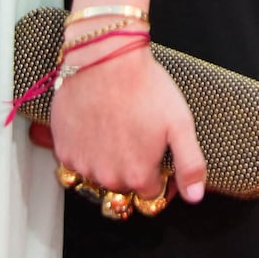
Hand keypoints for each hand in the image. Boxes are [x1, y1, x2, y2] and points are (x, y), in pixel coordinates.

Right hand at [48, 48, 206, 206]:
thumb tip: (195, 196)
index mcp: (138, 175)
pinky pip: (77, 162)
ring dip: (110, 161)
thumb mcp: (180, 124)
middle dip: (135, 168)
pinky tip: (98, 128)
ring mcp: (82, 165)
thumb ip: (190, 165)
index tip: (160, 158)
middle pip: (125, 186)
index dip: (161, 176)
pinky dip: (88, 151)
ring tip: (119, 130)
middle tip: (140, 137)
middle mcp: (107, 178)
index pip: (152, 194)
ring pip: (100, 175)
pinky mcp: (63, 150)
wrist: (106, 61)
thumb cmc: (144, 88)